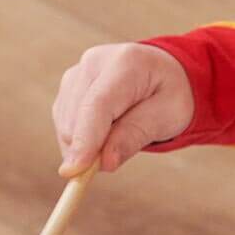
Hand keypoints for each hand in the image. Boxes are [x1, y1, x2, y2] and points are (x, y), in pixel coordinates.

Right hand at [52, 42, 194, 176]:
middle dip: (89, 150)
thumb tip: (104, 163)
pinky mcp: (67, 87)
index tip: (75, 172)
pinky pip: (64, 124)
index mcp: (126, 63)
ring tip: (121, 135)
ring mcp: (76, 73)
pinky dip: (80, 140)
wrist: (163, 73)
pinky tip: (105, 133)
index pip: (97, 105)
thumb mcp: (168, 116)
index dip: (85, 140)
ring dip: (85, 146)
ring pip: (65, 124)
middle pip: (76, 117)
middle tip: (117, 158)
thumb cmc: (170, 95)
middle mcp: (94, 62)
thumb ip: (135, 135)